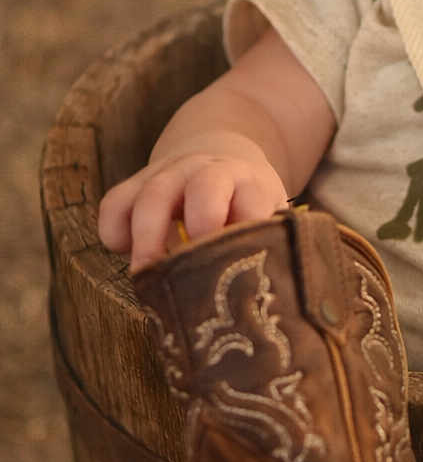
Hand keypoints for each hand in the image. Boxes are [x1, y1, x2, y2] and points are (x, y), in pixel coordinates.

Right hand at [98, 136, 288, 272]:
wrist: (220, 158)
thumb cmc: (247, 208)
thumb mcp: (268, 220)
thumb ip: (268, 247)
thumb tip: (268, 302)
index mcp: (251, 184)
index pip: (253, 201)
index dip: (246, 233)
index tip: (241, 267)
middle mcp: (211, 171)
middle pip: (205, 187)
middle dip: (200, 225)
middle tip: (193, 269)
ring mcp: (171, 173)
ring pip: (154, 193)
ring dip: (147, 237)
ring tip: (145, 276)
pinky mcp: (136, 182)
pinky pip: (116, 201)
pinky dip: (114, 228)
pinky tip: (124, 251)